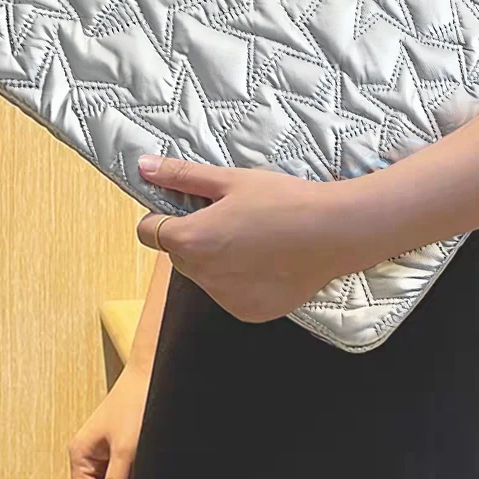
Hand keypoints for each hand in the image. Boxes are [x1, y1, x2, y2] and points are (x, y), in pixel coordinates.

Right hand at [67, 366, 149, 478]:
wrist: (151, 373)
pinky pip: (121, 469)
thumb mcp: (126, 449)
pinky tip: (141, 458)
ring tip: (138, 463)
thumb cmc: (135, 401)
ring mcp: (103, 448)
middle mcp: (88, 451)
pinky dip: (132, 470)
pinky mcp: (117, 443)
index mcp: (80, 452)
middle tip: (135, 478)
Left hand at [135, 154, 353, 322]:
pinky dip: (239, 279)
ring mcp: (226, 299)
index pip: (149, 232)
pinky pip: (229, 293)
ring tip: (253, 237)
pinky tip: (266, 260)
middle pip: (178, 255)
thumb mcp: (231, 180)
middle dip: (193, 237)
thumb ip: (182, 176)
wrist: (335, 232)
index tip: (189, 205)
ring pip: (204, 275)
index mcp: (193, 240)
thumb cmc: (284, 200)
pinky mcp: (248, 312)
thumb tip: (143, 166)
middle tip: (230, 216)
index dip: (162, 215)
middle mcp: (203, 276)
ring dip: (215, 259)